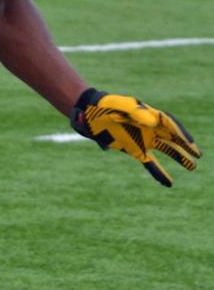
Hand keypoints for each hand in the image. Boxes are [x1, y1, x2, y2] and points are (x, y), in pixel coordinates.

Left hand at [70, 88, 200, 186]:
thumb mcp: (122, 106)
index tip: (189, 143)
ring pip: (166, 150)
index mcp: (150, 115)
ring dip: (179, 158)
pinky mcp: (133, 150)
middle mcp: (150, 128)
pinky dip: (158, 172)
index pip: (170, 124)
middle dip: (186, 146)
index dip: (181, 133)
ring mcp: (142, 139)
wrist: (91, 113)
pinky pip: (149, 162)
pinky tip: (169, 183)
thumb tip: (154, 123)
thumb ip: (137, 112)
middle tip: (198, 155)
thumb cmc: (107, 106)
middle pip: (173, 138)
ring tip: (193, 167)